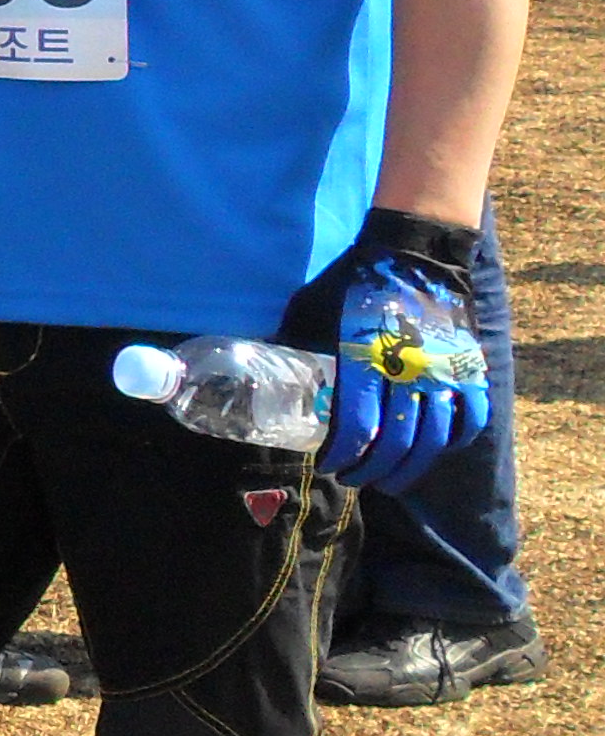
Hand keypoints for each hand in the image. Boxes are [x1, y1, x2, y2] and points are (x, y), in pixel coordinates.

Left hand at [304, 213, 491, 494]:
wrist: (412, 254)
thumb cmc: (353, 283)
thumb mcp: (310, 310)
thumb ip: (296, 345)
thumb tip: (264, 373)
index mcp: (365, 360)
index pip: (358, 426)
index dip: (344, 455)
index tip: (331, 466)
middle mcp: (408, 372)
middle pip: (396, 442)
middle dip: (372, 470)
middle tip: (354, 479)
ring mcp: (444, 372)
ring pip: (434, 440)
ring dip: (411, 469)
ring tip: (391, 481)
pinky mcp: (469, 367)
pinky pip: (471, 418)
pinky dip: (454, 441)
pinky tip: (434, 451)